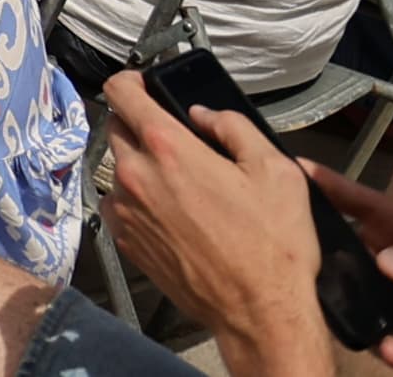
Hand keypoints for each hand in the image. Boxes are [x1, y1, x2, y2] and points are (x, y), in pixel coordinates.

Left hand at [96, 82, 334, 372]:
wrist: (260, 313)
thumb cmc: (273, 246)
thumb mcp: (275, 170)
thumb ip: (234, 127)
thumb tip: (203, 114)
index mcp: (168, 149)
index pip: (122, 92)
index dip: (131, 80)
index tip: (145, 85)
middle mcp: (136, 177)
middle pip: (117, 129)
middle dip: (140, 125)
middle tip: (176, 140)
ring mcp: (126, 212)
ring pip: (117, 170)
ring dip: (140, 166)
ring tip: (181, 184)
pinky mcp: (127, 243)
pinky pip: (121, 205)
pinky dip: (139, 200)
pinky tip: (174, 214)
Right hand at [312, 164, 392, 376]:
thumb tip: (385, 260)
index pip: (372, 207)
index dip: (336, 187)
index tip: (297, 166)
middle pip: (348, 249)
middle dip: (323, 247)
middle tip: (300, 248)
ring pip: (349, 295)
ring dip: (348, 303)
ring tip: (359, 311)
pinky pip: (370, 340)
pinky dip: (376, 342)